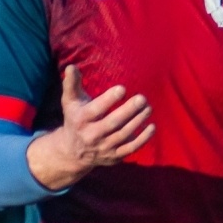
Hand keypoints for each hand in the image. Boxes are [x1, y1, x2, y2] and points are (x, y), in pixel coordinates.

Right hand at [28, 65, 153, 190]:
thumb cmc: (75, 118)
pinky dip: (143, 139)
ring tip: (148, 108)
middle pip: (113, 123)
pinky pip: (131, 148)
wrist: (73, 152)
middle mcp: (92, 135)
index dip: (109, 99)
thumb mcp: (70, 102)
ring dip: (138, 121)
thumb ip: (72, 84)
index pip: (96, 110)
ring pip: (124, 134)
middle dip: (129, 110)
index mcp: (81, 119)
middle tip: (142, 98)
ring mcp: (104, 147)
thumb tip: (71, 66)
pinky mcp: (114, 156)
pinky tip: (152, 126)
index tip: (122, 89)